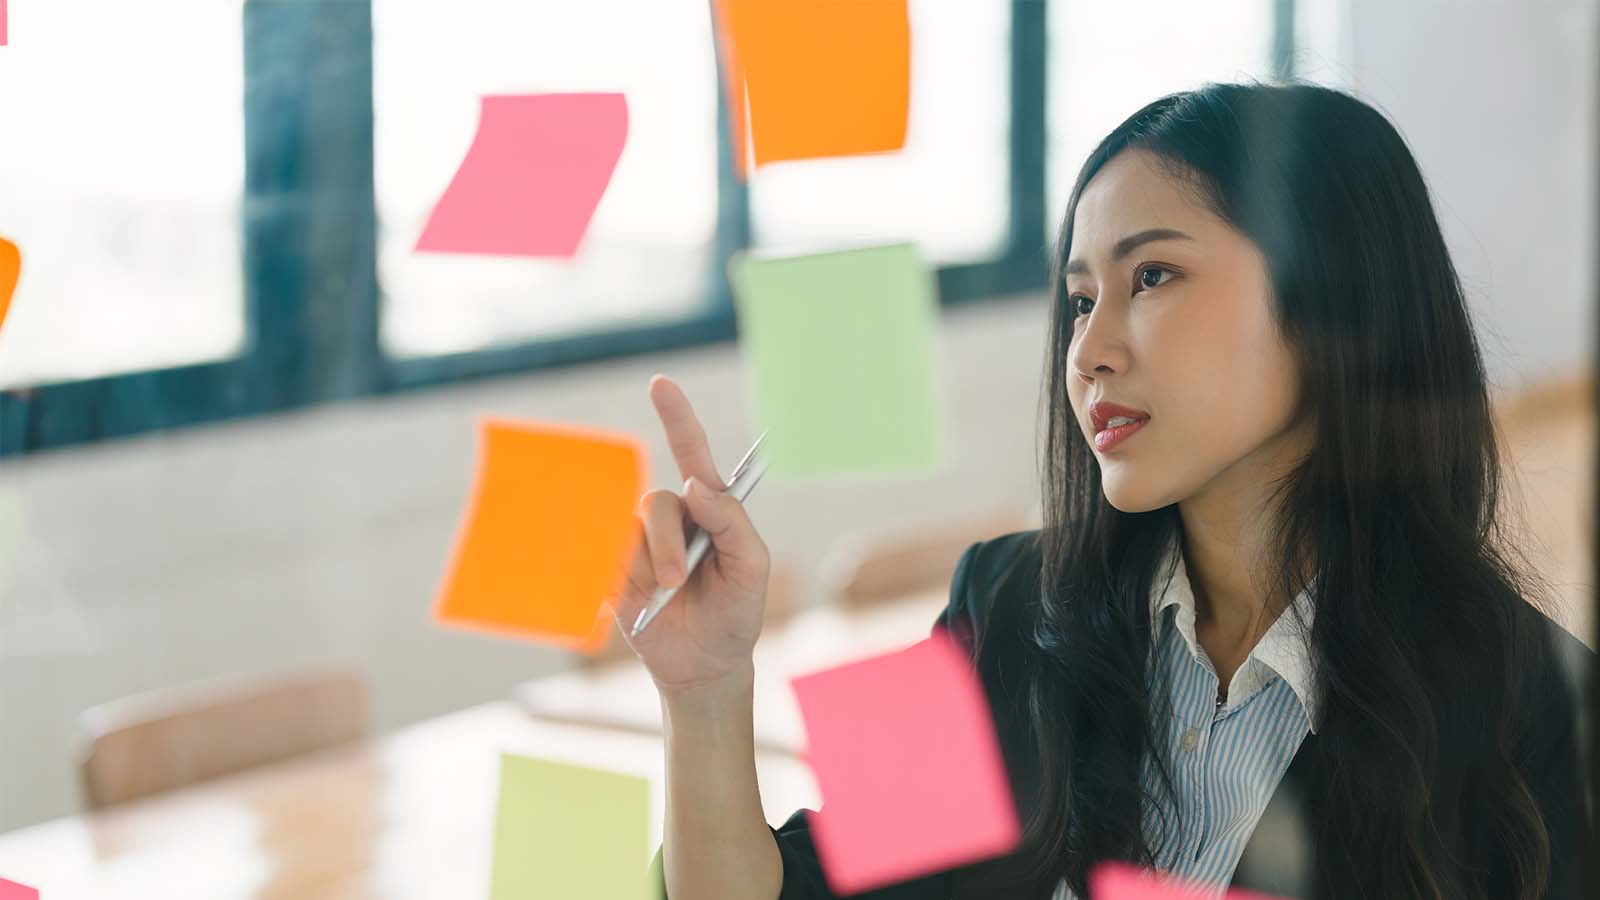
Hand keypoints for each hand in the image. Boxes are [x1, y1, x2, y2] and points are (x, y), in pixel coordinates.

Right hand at [609, 375, 770, 695]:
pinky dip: (623, 578)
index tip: (660, 383)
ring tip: (665, 596)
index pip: (692, 452)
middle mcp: (672, 519)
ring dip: (649, 566)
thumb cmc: (736, 613)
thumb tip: (697, 485)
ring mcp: (640, 544)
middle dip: (667, 544)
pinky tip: (637, 598)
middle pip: (656, 502)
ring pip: (630, 532)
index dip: (676, 416)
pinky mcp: (614, 570)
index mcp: (709, 509)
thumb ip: (733, 523)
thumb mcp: (751, 569)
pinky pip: (608, 558)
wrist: (704, 666)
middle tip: (677, 581)